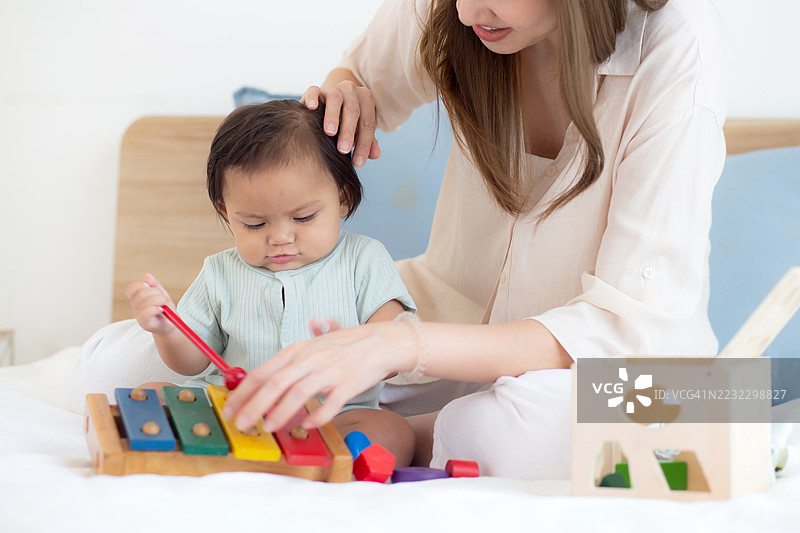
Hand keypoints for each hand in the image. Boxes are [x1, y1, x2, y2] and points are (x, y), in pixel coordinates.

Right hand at [124, 273, 174, 334]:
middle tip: (164, 298)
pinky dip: (155, 309)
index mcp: (138, 300)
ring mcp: (139, 316)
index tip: (149, 286)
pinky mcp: (145, 324)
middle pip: (141, 294)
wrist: (172, 325)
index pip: (130, 289)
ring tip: (165, 304)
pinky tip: (161, 310)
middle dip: (156, 292)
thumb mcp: (162, 294)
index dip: (139, 285)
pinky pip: (147, 313)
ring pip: (145, 302)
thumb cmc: (167, 310)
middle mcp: (136, 308)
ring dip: (159, 300)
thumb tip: (146, 275)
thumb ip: (155, 285)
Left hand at [222, 321, 412, 432]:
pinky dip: (316, 416)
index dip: (243, 392)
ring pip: (298, 393)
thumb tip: (267, 372)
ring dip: (280, 412)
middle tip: (241, 424)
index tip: (230, 409)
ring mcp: (330, 371)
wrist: (381, 342)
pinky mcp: (348, 384)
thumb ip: (291, 359)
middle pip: (275, 383)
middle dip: (254, 406)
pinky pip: (330, 404)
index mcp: (298, 350)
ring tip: (267, 427)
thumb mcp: (313, 345)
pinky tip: (306, 425)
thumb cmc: (346, 345)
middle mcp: (310, 359)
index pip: (263, 371)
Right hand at [302, 80, 380, 168]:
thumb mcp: (359, 129)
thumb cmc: (347, 119)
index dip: (364, 144)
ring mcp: (333, 88)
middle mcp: (351, 90)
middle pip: (352, 110)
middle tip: (343, 150)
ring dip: (333, 116)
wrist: (330, 101)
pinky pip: (314, 91)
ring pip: (335, 98)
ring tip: (330, 133)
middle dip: (348, 131)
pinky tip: (312, 108)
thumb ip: (368, 141)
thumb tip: (376, 155)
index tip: (358, 163)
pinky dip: (313, 98)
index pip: (367, 124)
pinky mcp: (316, 89)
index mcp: (365, 100)